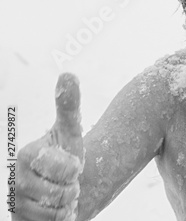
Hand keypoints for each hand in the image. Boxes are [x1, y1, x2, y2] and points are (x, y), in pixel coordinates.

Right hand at [13, 73, 83, 220]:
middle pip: (61, 192)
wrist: (62, 184)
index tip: (70, 163)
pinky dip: (59, 219)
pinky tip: (55, 210)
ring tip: (61, 193)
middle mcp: (15, 180)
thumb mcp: (71, 130)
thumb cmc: (66, 154)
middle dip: (72, 187)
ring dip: (66, 204)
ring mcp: (15, 202)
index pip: (66, 168)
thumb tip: (67, 74)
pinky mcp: (19, 220)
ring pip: (55, 212)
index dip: (75, 167)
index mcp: (26, 155)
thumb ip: (68, 104)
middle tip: (67, 180)